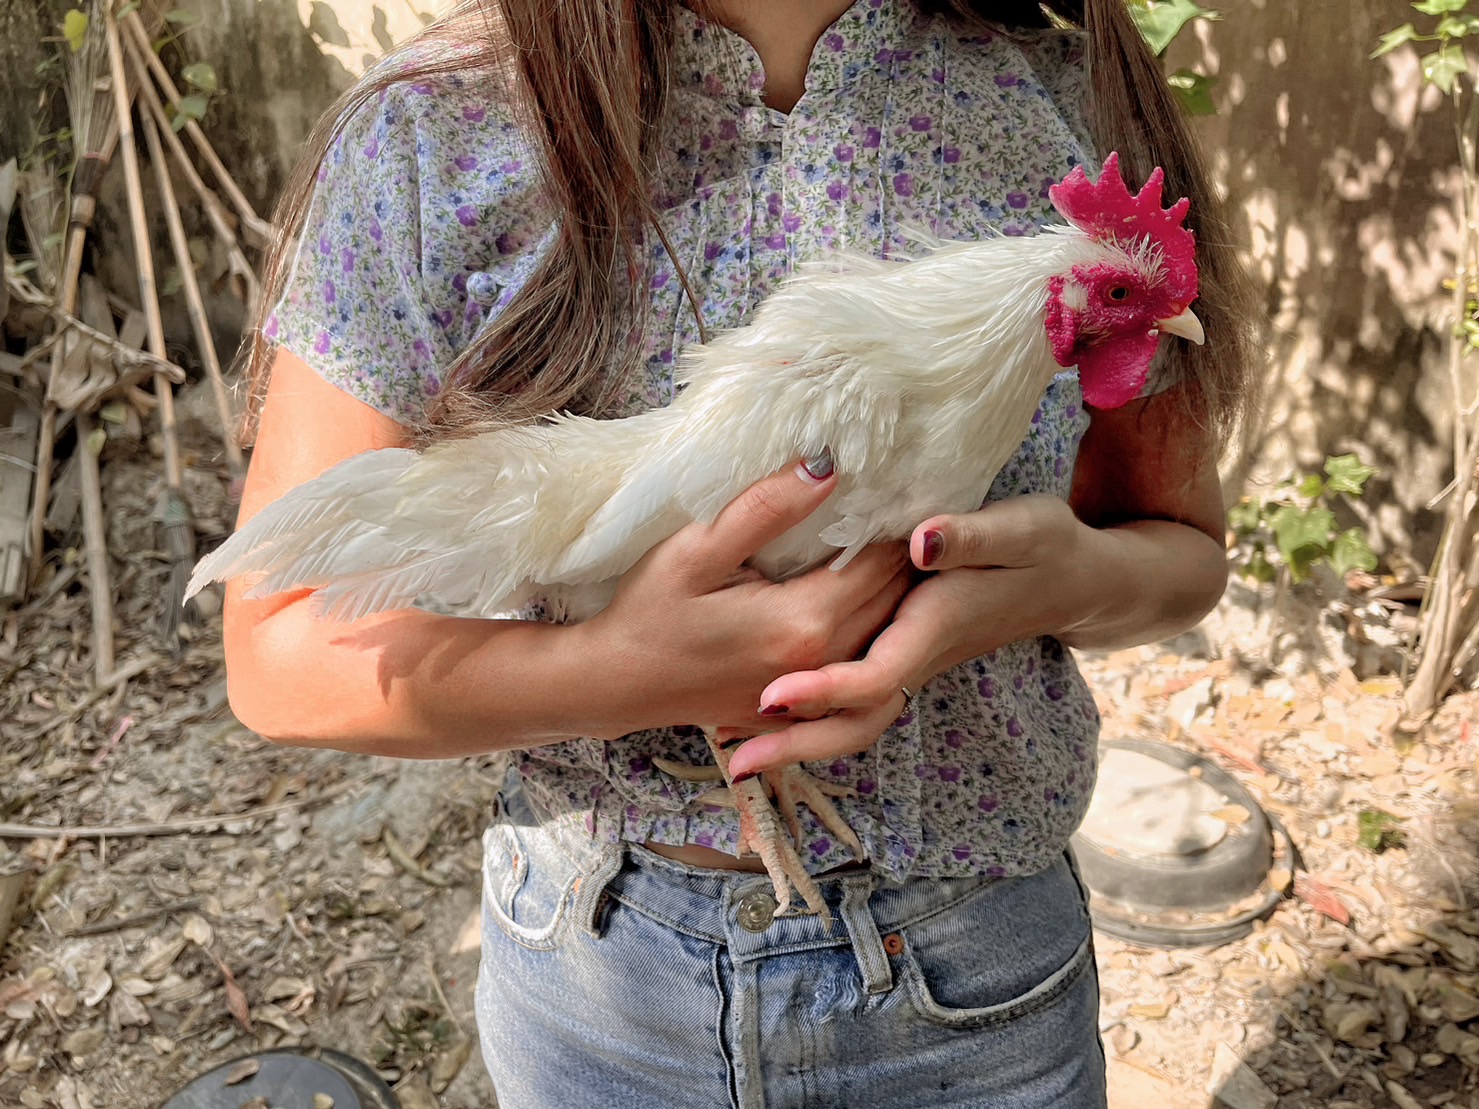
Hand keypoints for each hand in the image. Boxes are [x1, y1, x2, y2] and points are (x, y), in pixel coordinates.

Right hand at [586, 457, 912, 736]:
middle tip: (903, 511)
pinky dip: (869, 631)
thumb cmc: (648, 613)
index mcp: (803, 622)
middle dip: (903, 557)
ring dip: (892, 594)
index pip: (881, 563)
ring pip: (882, 634)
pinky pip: (858, 665)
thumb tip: (827, 467)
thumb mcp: (696, 551)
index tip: (899, 487)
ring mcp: (814, 694)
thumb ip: (765, 510)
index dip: (894, 524)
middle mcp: (821, 665)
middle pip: (892, 601)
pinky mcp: (802, 708)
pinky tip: (855, 598)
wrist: (615, 684)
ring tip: (886, 548)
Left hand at [726, 495, 1090, 777]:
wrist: (1078, 580)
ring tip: (734, 751)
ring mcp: (912, 660)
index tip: (768, 694)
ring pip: (855, 719)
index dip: (823, 690)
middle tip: (734, 764)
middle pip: (858, 722)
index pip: (874, 677)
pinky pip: (857, 701)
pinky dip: (813, 715)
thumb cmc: (1047, 547)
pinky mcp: (907, 652)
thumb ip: (970, 536)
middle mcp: (919, 656)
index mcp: (936, 627)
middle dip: (797, 745)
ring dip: (799, 740)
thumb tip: (921, 541)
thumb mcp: (1019, 529)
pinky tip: (767, 712)